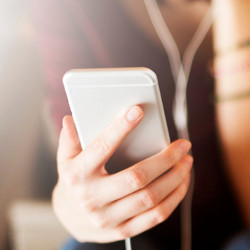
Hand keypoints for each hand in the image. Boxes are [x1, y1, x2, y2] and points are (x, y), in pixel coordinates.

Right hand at [53, 106, 192, 242]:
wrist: (69, 217)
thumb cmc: (72, 181)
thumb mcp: (65, 159)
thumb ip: (69, 139)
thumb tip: (70, 119)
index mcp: (78, 174)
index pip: (101, 147)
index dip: (120, 128)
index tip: (138, 111)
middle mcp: (92, 197)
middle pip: (137, 177)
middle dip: (166, 159)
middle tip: (183, 145)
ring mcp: (108, 217)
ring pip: (151, 198)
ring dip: (175, 178)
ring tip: (187, 161)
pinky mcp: (122, 230)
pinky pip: (155, 216)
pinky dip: (174, 198)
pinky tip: (182, 183)